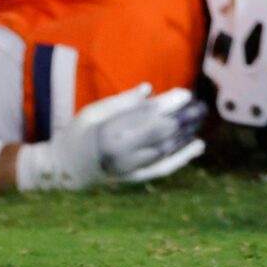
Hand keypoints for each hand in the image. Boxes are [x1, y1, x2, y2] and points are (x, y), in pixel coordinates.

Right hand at [16, 84, 206, 190]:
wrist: (65, 168)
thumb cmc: (78, 133)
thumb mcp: (94, 111)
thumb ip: (123, 102)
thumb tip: (149, 88)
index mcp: (110, 132)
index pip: (148, 116)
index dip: (171, 104)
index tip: (188, 94)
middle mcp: (122, 152)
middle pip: (162, 132)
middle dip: (185, 118)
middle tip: (202, 106)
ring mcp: (129, 168)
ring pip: (166, 149)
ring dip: (187, 134)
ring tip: (201, 119)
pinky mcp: (134, 178)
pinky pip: (163, 168)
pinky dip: (182, 157)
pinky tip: (197, 146)